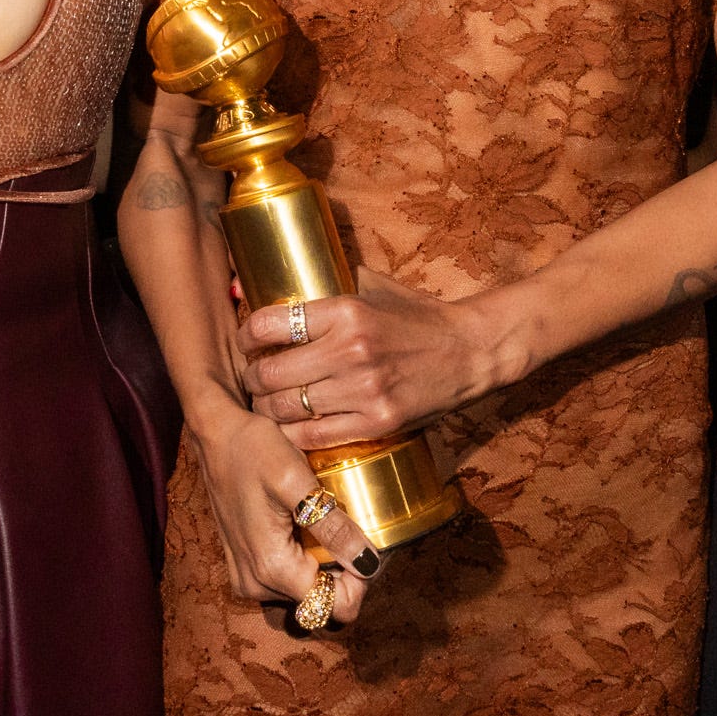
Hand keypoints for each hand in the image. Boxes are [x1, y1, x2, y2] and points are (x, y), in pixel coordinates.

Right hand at [188, 402, 381, 630]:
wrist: (216, 437)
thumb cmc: (252, 450)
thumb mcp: (296, 480)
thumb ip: (331, 526)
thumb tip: (368, 563)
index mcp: (272, 568)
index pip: (334, 606)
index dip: (361, 583)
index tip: (372, 547)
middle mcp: (257, 585)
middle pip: (322, 601)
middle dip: (346, 572)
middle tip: (358, 530)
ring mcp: (249, 579)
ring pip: (307, 592)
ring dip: (327, 565)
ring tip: (335, 524)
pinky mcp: (247, 567)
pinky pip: (289, 580)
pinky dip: (308, 560)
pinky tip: (313, 528)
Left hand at [237, 274, 518, 450]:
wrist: (470, 351)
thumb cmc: (416, 318)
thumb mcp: (373, 289)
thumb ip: (327, 287)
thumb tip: (269, 278)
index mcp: (346, 311)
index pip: (269, 324)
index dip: (246, 336)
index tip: (245, 342)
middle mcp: (351, 351)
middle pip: (269, 374)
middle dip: (252, 380)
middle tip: (253, 380)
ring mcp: (364, 390)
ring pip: (285, 410)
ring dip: (268, 410)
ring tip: (269, 404)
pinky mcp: (376, 423)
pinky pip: (313, 436)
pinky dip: (293, 434)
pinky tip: (292, 427)